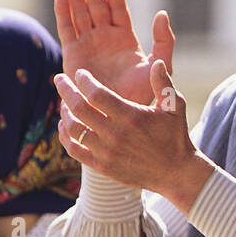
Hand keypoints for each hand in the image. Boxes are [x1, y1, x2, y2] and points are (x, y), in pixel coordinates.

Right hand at [54, 0, 174, 105]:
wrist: (118, 115)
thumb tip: (161, 13)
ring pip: (80, 13)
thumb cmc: (142, 94)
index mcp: (125, 38)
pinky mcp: (72, 55)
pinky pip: (67, 30)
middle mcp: (105, 38)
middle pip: (96, 5)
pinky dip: (63, 13)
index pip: (118, 9)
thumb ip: (164, 41)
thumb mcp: (159, 66)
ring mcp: (88, 45)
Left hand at [55, 59, 214, 213]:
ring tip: (65, 102)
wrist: (175, 173)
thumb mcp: (175, 107)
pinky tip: (65, 125)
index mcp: (132, 116)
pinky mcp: (103, 166)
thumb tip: (156, 63)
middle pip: (79, 108)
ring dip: (65, 112)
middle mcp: (116, 134)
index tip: (80, 73)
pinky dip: (65, 136)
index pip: (97, 94)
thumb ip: (163, 84)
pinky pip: (74, 149)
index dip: (84, 81)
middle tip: (60, 80)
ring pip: (74, 128)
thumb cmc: (175, 136)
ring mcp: (107, 152)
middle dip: (66, 90)